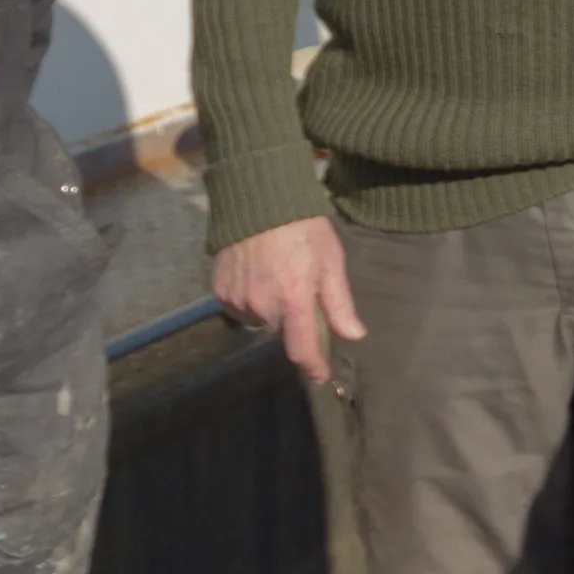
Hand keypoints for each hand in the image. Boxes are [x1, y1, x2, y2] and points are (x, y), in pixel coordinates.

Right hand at [210, 216, 365, 384]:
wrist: (258, 197)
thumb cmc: (302, 228)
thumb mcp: (331, 261)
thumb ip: (339, 303)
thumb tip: (354, 336)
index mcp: (292, 299)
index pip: (301, 349)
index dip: (313, 366)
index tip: (320, 375)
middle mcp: (261, 304)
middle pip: (281, 332)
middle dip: (294, 322)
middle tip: (301, 293)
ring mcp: (236, 298)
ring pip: (260, 320)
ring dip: (271, 310)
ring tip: (278, 279)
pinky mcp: (219, 290)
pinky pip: (240, 307)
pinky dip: (251, 299)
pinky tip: (258, 276)